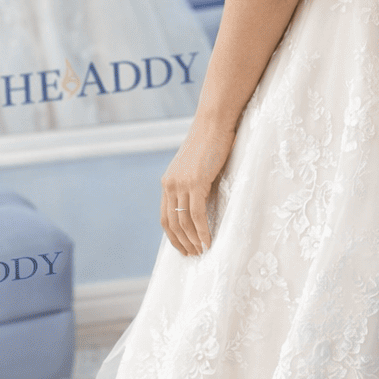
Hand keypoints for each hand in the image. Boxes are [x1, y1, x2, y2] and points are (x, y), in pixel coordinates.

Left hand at [160, 119, 234, 255]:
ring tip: (202, 252)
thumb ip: (193, 184)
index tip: (182, 247)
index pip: (165, 217)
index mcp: (168, 182)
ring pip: (184, 222)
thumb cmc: (210, 142)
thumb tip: (202, 203)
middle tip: (193, 256)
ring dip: (193, 240)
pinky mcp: (195, 183)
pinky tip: (209, 242)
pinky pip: (197, 215)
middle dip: (182, 242)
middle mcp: (170, 185)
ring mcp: (181, 184)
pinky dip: (202, 232)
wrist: (214, 123)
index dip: (173, 236)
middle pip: (172, 223)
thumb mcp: (196, 167)